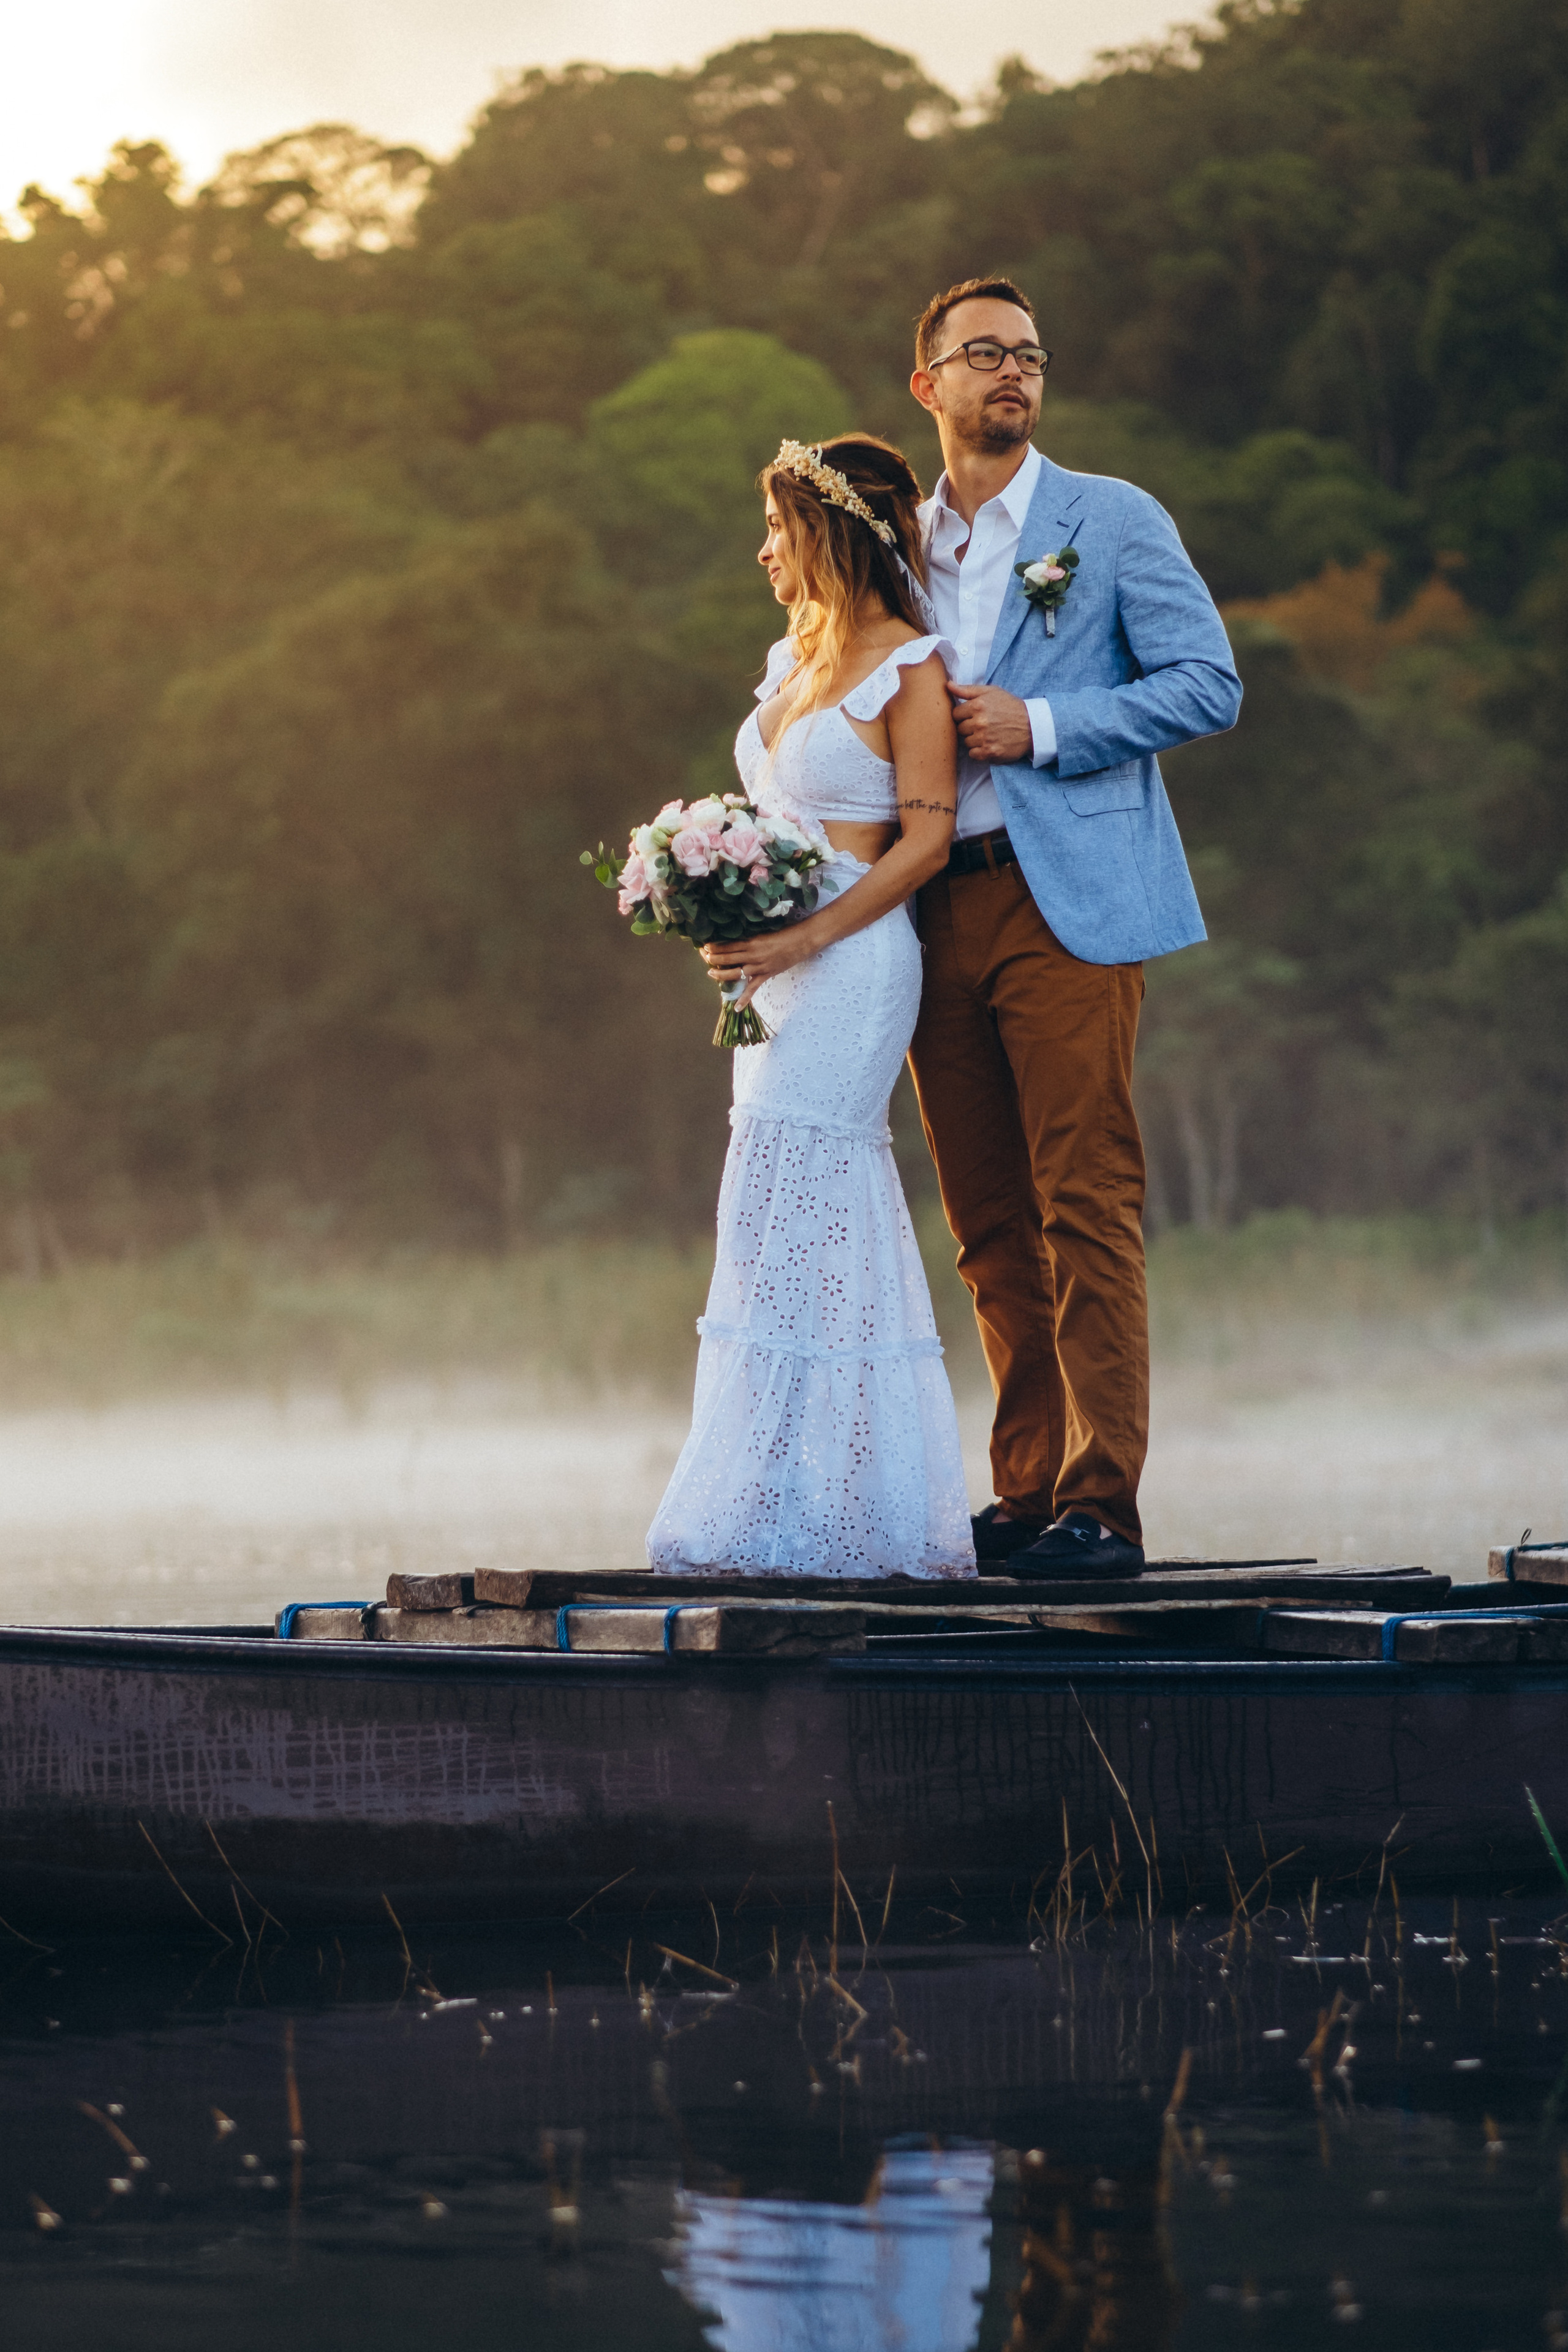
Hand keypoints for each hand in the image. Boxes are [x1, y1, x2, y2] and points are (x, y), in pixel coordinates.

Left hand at [701, 924, 818, 1010]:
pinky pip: (752, 989)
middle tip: (704, 957)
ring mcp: (759, 966)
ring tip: (711, 973)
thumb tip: (739, 941)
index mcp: (751, 941)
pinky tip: (735, 1007)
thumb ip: (751, 938)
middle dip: (714, 958)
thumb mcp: (764, 933)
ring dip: (721, 974)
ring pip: (735, 972)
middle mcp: (752, 954)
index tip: (705, 946)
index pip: (728, 945)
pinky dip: (744, 999)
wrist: (802, 941)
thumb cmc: (785, 934)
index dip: (715, 946)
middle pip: (728, 957)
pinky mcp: (766, 974)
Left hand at [945, 681, 1032, 764]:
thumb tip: (948, 685)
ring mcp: (984, 739)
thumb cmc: (1010, 706)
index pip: (955, 714)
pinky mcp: (989, 753)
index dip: (963, 715)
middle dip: (969, 727)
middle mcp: (979, 723)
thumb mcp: (991, 692)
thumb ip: (967, 690)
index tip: (974, 715)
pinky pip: (973, 754)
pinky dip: (980, 751)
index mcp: (978, 705)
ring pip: (966, 742)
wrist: (1032, 725)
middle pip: (960, 729)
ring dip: (974, 740)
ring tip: (988, 734)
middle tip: (983, 725)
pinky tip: (990, 743)